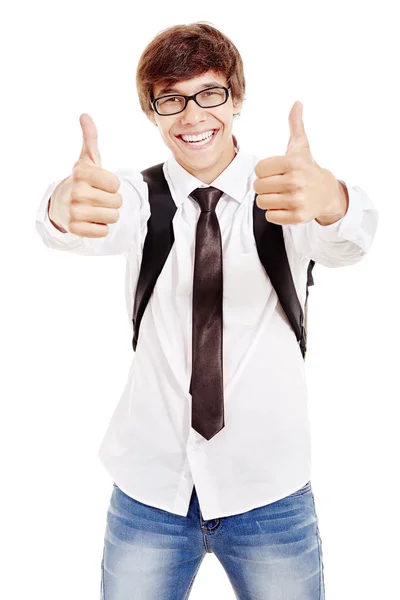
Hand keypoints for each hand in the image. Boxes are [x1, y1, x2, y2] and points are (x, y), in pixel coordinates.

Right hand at [50, 114, 121, 237]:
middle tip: (98, 198)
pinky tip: (90, 221)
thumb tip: (85, 115)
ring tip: (95, 209)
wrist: (60, 204)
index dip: (112, 186)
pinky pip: (103, 231)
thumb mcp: (86, 159)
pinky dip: (100, 228)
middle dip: (112, 202)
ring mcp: (74, 211)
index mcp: (81, 173)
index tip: (100, 184)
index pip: (116, 184)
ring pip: (113, 218)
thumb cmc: (81, 181)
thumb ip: (90, 138)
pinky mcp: (75, 228)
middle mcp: (76, 191)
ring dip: (108, 215)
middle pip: (117, 202)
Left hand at [253, 101, 346, 225]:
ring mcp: (297, 200)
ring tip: (282, 195)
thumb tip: (297, 103)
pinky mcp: (297, 217)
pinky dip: (275, 213)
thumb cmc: (307, 167)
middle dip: (265, 186)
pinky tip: (286, 206)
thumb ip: (295, 125)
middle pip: (257, 187)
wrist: (326, 192)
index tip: (276, 172)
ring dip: (269, 200)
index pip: (258, 170)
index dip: (264, 171)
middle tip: (278, 185)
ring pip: (261, 202)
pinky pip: (270, 216)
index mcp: (292, 163)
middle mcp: (295, 181)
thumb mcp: (300, 146)